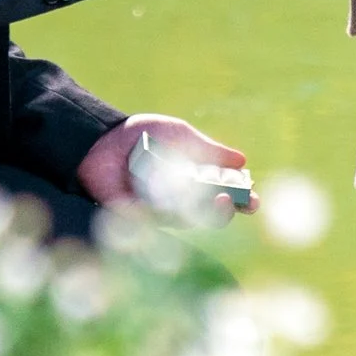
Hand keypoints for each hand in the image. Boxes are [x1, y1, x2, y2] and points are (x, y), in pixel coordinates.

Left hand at [77, 112, 250, 213]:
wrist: (102, 137)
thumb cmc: (141, 134)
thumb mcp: (179, 135)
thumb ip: (207, 149)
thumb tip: (241, 161)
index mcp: (191, 183)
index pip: (220, 197)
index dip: (239, 201)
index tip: (254, 200)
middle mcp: (177, 201)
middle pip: (207, 216)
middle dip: (225, 212)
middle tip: (237, 202)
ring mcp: (157, 211)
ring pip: (186, 220)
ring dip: (204, 214)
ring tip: (219, 200)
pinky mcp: (136, 216)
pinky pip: (157, 218)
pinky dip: (171, 211)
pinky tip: (183, 203)